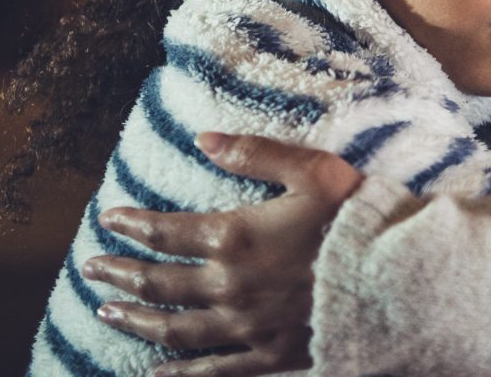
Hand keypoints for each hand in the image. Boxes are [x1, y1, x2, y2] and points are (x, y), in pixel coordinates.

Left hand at [82, 132, 361, 376]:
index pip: (165, 231)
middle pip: (157, 282)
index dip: (132, 225)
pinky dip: (176, 375)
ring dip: (136, 319)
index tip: (108, 220)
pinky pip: (209, 371)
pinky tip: (155, 373)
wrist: (399, 281)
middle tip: (91, 270)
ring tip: (108, 312)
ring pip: (173, 328)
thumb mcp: (314, 170)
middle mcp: (227, 286)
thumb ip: (255, 152)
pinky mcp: (266, 358)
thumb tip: (203, 138)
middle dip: (120, 273)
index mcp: (235, 237)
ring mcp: (244, 328)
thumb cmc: (358, 218)